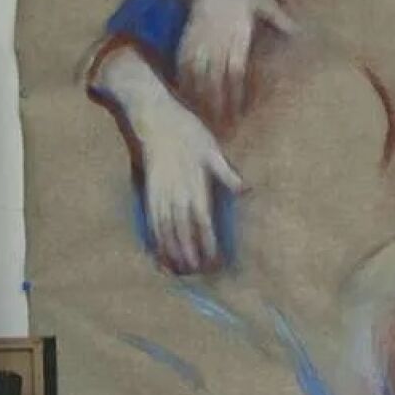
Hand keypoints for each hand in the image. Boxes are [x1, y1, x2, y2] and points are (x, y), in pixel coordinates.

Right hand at [131, 88, 244, 272]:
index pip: (202, 222)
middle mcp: (175, 194)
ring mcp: (159, 194)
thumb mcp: (213, 149)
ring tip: (179, 273)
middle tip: (199, 275)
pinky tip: (157, 255)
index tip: (215, 261)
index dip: (207, 244)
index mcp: (193, 185)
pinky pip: (150, 221)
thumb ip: (227, 172)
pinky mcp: (148, 192)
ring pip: (164, 230)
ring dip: (172, 253)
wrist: (154, 119)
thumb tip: (246, 189)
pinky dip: (154, 240)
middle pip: (182, 232)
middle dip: (190, 255)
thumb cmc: (188, 133)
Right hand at [177, 0, 296, 123]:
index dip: (237, 96)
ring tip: (203, 124)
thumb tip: (300, 33)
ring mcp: (199, 40)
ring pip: (196, 76)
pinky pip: (182, 65)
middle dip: (218, 107)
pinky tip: (184, 101)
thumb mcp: (266, 1)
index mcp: (236, 35)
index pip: (236, 73)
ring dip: (199, 101)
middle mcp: (215, 40)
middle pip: (215, 80)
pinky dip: (182, 83)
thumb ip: (281, 19)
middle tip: (223, 132)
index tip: (241, 117)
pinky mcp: (187, 39)